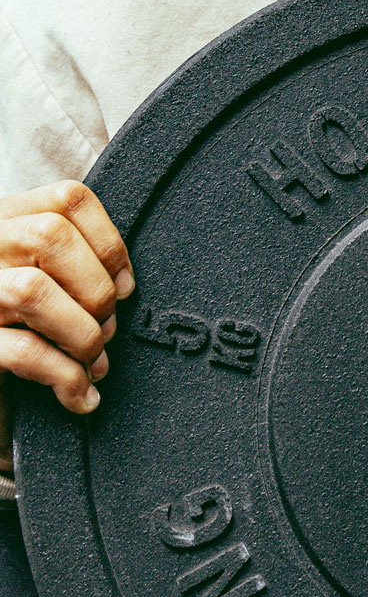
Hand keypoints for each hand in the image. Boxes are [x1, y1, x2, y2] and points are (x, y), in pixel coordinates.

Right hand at [0, 182, 134, 470]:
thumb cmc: (13, 317)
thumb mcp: (30, 270)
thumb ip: (69, 260)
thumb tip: (122, 286)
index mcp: (4, 220)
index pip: (68, 200)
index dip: (110, 242)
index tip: (126, 284)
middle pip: (51, 237)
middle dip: (96, 289)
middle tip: (106, 329)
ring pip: (32, 290)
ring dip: (82, 334)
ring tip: (93, 361)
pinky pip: (24, 352)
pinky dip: (66, 378)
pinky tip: (81, 396)